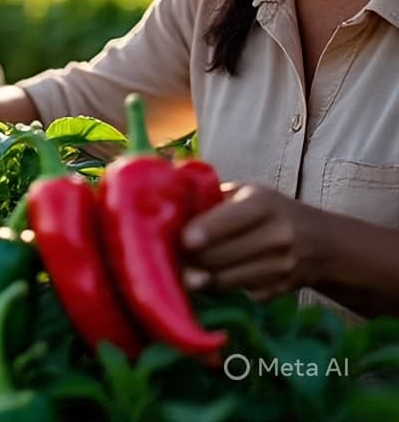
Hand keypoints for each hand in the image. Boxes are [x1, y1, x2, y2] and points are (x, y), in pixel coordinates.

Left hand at [180, 183, 329, 300]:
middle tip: (168, 257)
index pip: (228, 220)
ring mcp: (281, 268)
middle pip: (218, 256)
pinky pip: (236, 293)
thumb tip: (166, 206)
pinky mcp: (277, 292)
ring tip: (182, 269)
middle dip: (189, 259)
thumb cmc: (269, 211)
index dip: (202, 232)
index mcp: (263, 205)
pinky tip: (209, 278)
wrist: (322, 243)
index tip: (183, 241)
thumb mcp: (247, 194)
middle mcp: (277, 236)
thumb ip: (211, 199)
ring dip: (198, 277)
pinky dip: (218, 288)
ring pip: (223, 279)